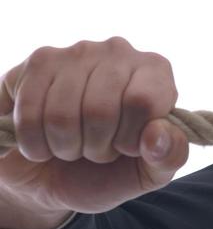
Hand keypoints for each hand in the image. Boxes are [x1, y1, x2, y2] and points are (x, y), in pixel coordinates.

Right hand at [0, 37, 189, 218]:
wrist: (55, 177)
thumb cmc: (111, 170)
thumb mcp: (150, 172)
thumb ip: (169, 156)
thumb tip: (157, 136)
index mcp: (156, 71)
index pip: (142, 101)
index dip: (129, 138)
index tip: (126, 147)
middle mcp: (117, 51)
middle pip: (100, 110)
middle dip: (95, 147)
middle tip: (95, 149)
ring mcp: (73, 53)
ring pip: (61, 115)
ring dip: (64, 148)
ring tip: (72, 144)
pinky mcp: (35, 65)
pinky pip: (28, 116)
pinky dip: (35, 145)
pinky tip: (43, 141)